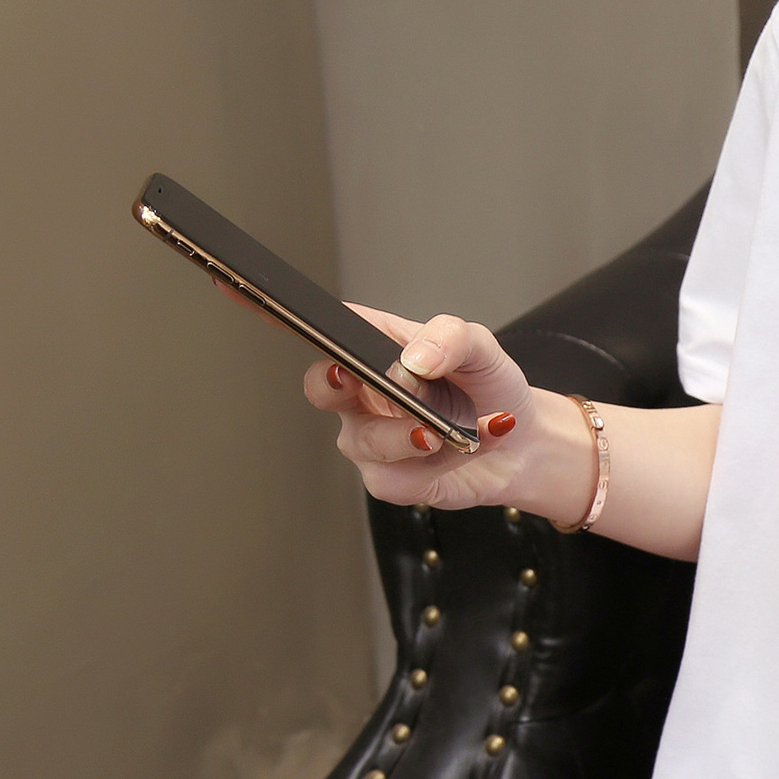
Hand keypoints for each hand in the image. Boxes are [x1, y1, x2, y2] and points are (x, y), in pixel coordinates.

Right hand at [298, 300, 536, 511]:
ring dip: (413, 434)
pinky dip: (442, 461)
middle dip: (332, 384)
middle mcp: (363, 395)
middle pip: (321, 388)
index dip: (281, 316)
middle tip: (354, 378)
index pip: (322, 331)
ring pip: (366, 440)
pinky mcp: (392, 480)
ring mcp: (372, 439)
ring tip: (448, 429)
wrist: (524, 442)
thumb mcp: (480, 348)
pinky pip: (399, 477)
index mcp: (373, 351)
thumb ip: (448, 339)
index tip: (254, 298)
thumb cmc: (489, 388)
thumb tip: (413, 360)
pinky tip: (469, 445)